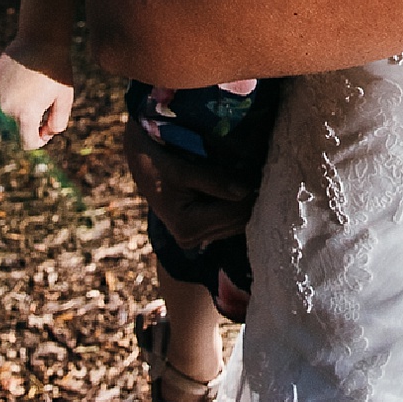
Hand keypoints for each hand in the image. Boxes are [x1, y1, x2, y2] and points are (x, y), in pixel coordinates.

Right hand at [0, 43, 74, 149]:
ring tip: (31, 88)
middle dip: (29, 121)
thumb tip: (44, 136)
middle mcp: (6, 107)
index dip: (39, 141)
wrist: (41, 40)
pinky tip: (20, 78)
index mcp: (26, 114)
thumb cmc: (57, 71)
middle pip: (16, 127)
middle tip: (42, 103)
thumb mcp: (65, 99)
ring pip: (4, 111)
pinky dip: (7, 92)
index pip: (27, 143)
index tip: (45, 132)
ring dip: (17, 106)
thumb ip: (57, 123)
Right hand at [120, 129, 256, 249]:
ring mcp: (194, 238)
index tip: (261, 172)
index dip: (249, 193)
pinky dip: (235, 207)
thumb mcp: (183, 169)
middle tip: (261, 174)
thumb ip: (214, 181)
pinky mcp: (197, 232)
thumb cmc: (158, 163)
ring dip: (244, 204)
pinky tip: (237, 189)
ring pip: (236, 225)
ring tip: (251, 179)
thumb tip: (245, 191)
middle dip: (250, 199)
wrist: (140, 163)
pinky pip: (227, 223)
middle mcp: (191, 238)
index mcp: (186, 226)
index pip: (233, 214)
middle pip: (238, 222)